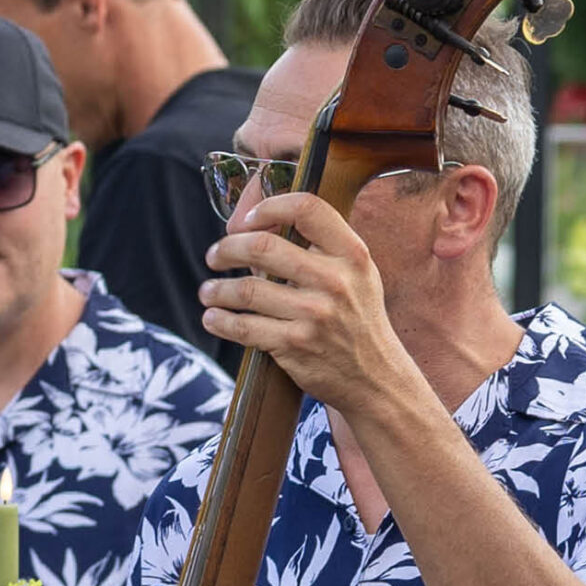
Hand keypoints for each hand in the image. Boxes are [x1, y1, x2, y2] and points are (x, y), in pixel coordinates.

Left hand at [198, 192, 417, 414]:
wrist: (376, 378)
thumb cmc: (357, 320)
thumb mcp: (355, 276)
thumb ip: (317, 247)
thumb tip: (249, 225)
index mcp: (352, 255)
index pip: (306, 208)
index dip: (268, 207)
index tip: (247, 221)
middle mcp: (335, 281)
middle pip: (263, 247)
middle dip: (227, 249)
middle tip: (215, 256)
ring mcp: (314, 315)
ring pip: (246, 290)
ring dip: (216, 290)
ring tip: (209, 292)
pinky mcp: (295, 345)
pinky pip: (244, 327)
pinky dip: (220, 321)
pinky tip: (213, 318)